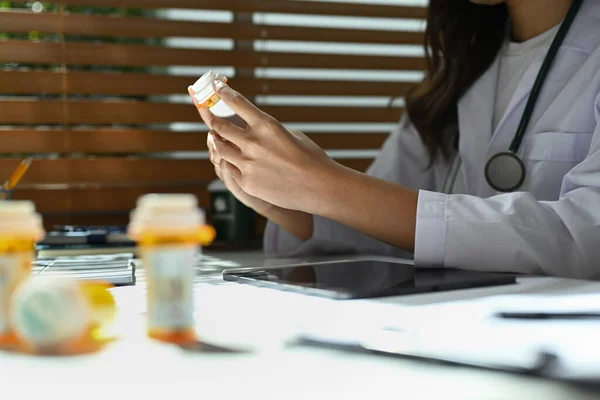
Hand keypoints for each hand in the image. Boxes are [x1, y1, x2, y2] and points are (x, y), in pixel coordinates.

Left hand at [196, 80, 343, 212]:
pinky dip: (230, 162)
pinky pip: (229, 168)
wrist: (318, 186)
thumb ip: (268, 130)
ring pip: (219, 148)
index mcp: (266, 125)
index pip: (238, 103)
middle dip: (211, 118)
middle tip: (208, 114)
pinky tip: (232, 161)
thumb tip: (252, 128)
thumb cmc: (310, 159)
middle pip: (220, 126)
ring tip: (215, 139)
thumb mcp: (291, 134)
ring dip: (216, 141)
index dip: (223, 93)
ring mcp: (247, 164)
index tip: (216, 87)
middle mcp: (253, 143)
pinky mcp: (246, 182)